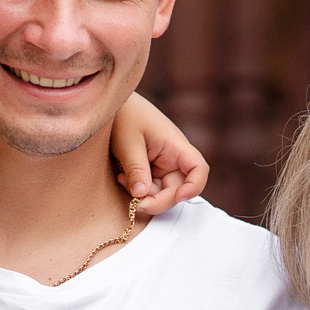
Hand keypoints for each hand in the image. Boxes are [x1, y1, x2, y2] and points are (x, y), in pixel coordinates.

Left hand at [110, 90, 209, 210]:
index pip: (198, 169)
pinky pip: (150, 187)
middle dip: (159, 200)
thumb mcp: (127, 143)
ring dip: (144, 195)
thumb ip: (136, 170)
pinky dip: (138, 189)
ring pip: (163, 191)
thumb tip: (141, 197)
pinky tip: (122, 177)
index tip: (179, 197)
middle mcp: (174, 158)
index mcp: (176, 146)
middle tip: (137, 204)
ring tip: (122, 179)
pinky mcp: (151, 169)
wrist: (110, 105)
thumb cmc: (123, 116)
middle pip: (178, 188)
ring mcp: (163, 164)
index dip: (194, 186)